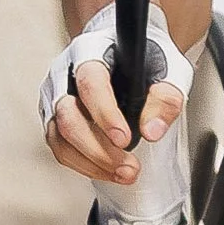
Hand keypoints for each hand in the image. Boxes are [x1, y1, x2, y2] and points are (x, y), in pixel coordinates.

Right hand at [43, 53, 185, 185]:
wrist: (127, 52)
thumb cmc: (145, 56)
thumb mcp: (168, 69)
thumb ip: (165, 98)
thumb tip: (152, 131)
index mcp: (90, 51)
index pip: (90, 83)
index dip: (105, 114)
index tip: (124, 139)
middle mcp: (64, 73)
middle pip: (67, 115)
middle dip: (98, 148)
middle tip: (129, 166)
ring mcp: (55, 97)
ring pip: (59, 137)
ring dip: (91, 162)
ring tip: (124, 173)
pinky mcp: (55, 119)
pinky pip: (62, 148)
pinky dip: (85, 165)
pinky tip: (110, 170)